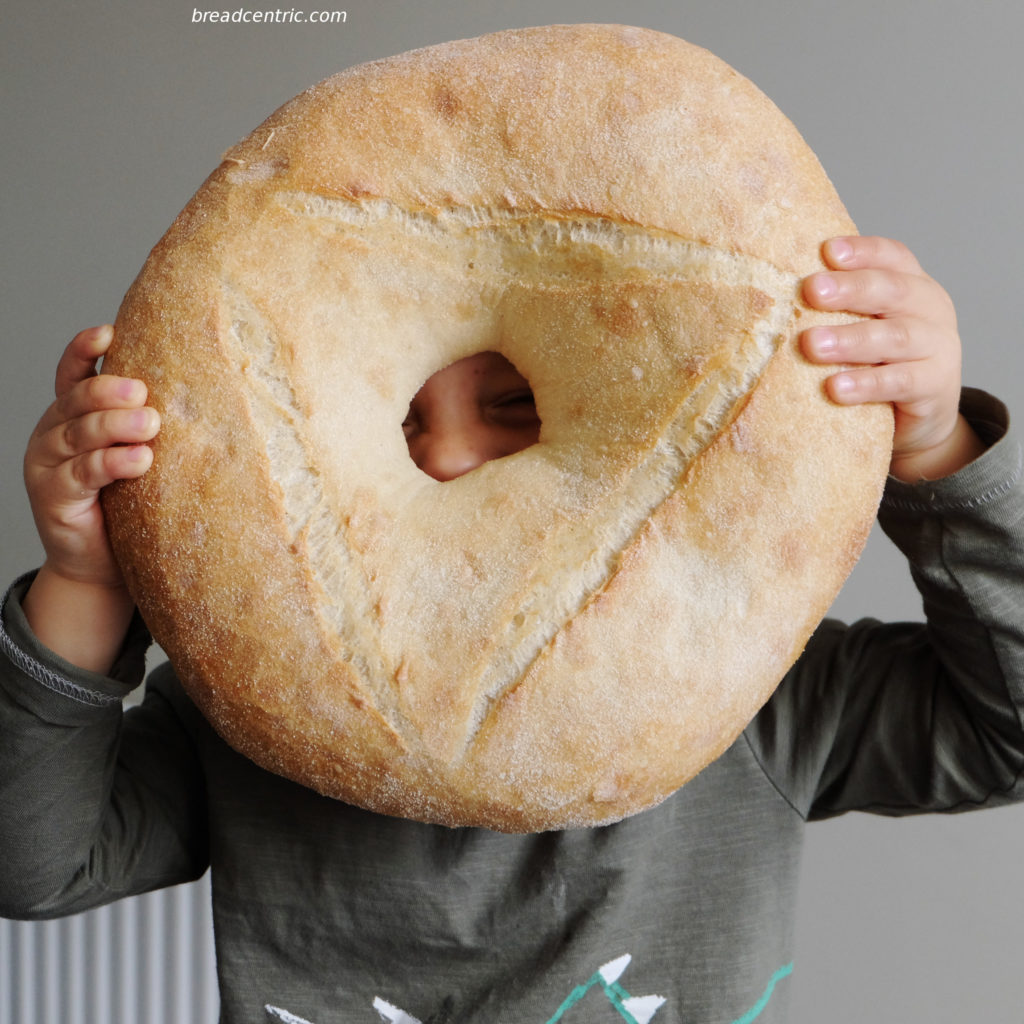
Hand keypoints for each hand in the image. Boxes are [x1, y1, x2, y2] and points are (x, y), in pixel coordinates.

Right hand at [21, 325, 158, 671]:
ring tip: (150, 423)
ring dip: (114, 425)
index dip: (85, 351)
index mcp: (73, 414)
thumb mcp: (139, 454)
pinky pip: (83, 474)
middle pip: (77, 399)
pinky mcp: (54, 498)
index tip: (110, 332)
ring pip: (79, 433)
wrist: (103, 564)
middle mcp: (54, 433)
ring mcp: (48, 465)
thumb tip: (210, 391)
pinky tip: (139, 460)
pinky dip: (111, 463)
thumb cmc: (130, 503)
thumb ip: (152, 425)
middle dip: (110, 390)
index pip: (72, 372)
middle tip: (144, 391)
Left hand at [800, 236, 984, 481]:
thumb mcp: (866, 325)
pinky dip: (866, 384)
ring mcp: (937, 347)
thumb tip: (768, 293)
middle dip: (849, 289)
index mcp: (911, 284)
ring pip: (895, 337)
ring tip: (812, 344)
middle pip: (891, 291)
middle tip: (811, 290)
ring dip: (850, 340)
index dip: (861, 251)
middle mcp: (929, 309)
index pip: (891, 256)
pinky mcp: (934, 386)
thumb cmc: (882, 362)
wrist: (923, 416)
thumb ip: (835, 308)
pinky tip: (835, 388)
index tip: (826, 250)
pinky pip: (899, 383)